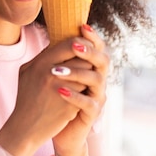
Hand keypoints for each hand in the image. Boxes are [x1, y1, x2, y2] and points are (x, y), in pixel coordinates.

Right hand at [0, 31, 97, 155]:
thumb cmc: (27, 97)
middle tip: (84, 67)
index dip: (81, 44)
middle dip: (86, 63)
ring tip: (79, 83)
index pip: (70, 43)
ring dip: (86, 78)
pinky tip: (74, 98)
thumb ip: (42, 56)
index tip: (84, 49)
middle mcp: (50, 73)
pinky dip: (83, 93)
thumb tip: (59, 42)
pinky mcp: (69, 104)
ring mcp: (61, 89)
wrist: (26, 126)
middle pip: (83, 59)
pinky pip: (85, 91)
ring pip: (87, 75)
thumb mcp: (27, 72)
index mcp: (40, 63)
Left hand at [51, 24, 109, 154]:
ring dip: (77, 73)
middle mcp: (97, 81)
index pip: (96, 48)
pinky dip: (74, 96)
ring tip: (56, 71)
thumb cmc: (55, 99)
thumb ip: (57, 59)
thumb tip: (51, 37)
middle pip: (103, 61)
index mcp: (89, 68)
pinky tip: (59, 91)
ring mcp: (96, 97)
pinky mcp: (92, 114)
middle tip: (75, 46)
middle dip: (90, 51)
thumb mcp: (54, 76)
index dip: (92, 37)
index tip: (81, 26)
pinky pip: (88, 103)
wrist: (56, 129)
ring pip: (97, 80)